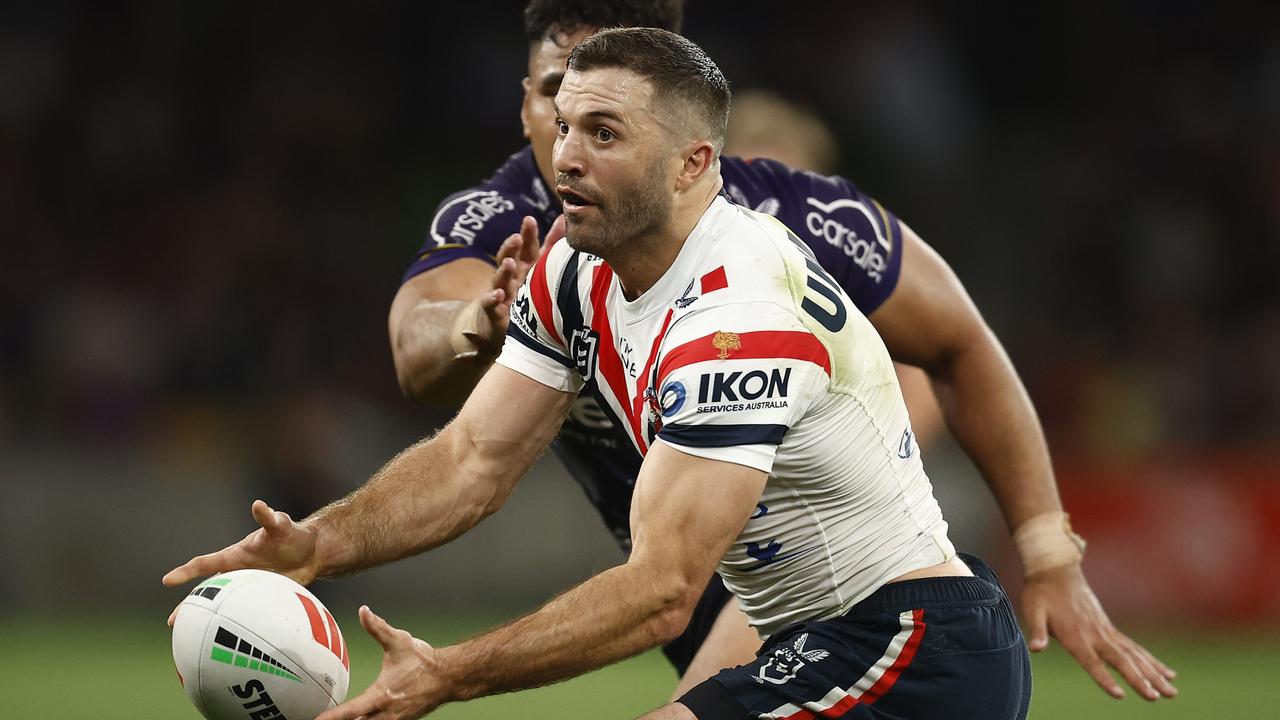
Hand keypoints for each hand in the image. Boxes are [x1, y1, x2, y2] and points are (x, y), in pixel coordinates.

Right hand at [162, 500, 318, 624]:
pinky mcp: (260, 599)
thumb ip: (269, 518)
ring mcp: (247, 588)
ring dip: (208, 619)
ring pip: (222, 605)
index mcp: (235, 556)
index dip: (186, 571)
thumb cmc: (293, 535)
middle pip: (207, 590)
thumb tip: (259, 505)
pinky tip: (230, 642)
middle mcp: (237, 573)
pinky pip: (243, 615)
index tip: (167, 580)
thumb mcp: (281, 526)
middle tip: (173, 622)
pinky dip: (234, 626)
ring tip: (191, 638)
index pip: (205, 564)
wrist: (312, 552)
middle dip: (189, 604)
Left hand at [316, 606, 448, 719]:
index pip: (350, 711)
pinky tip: (361, 719)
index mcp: (381, 695)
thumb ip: (378, 627)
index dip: (332, 717)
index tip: (317, 719)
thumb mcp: (399, 641)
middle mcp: (387, 712)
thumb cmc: (424, 661)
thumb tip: (363, 611)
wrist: (448, 676)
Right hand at [458, 215, 564, 357]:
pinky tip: (498, 295)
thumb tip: (564, 218)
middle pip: (509, 258)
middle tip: (516, 238)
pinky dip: (492, 299)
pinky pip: (492, 305)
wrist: (496, 320)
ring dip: (503, 271)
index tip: (529, 220)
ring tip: (508, 263)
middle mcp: (511, 276)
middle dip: (511, 248)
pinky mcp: (494, 312)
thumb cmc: (522, 288)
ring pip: (500, 280)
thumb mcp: (536, 265)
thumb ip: (550, 243)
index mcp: (524, 265)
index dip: (527, 234)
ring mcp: (502, 292)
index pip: (525, 247)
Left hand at [1021, 563, 1176, 700]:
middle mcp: (1095, 634)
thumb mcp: (1032, 610)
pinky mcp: (1109, 628)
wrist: (1056, 568)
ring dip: (1154, 674)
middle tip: (1158, 697)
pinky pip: (1134, 648)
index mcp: (1074, 634)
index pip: (1091, 661)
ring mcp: (1105, 631)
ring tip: (1172, 692)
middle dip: (1140, 680)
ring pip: (1134, 656)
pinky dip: (1151, 661)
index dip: (1104, 678)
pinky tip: (1168, 673)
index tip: (1120, 694)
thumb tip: (1035, 648)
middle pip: (1121, 660)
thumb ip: (1036, 630)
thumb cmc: (1040, 592)